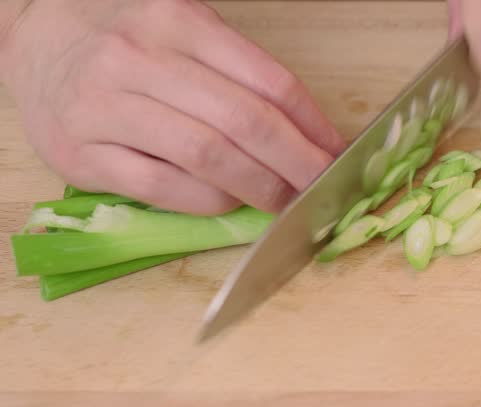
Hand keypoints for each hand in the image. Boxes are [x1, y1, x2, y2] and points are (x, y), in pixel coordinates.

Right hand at [1, 0, 345, 214]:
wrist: (36, 40)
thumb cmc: (124, 38)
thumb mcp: (185, 31)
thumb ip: (239, 74)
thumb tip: (307, 132)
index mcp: (180, 22)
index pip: (269, 82)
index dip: (313, 126)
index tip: (337, 154)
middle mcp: (141, 59)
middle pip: (244, 122)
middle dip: (297, 163)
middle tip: (321, 188)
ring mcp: (105, 107)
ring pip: (205, 156)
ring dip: (258, 186)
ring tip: (284, 202)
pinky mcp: (79, 153)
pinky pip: (159, 186)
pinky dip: (206, 200)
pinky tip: (228, 202)